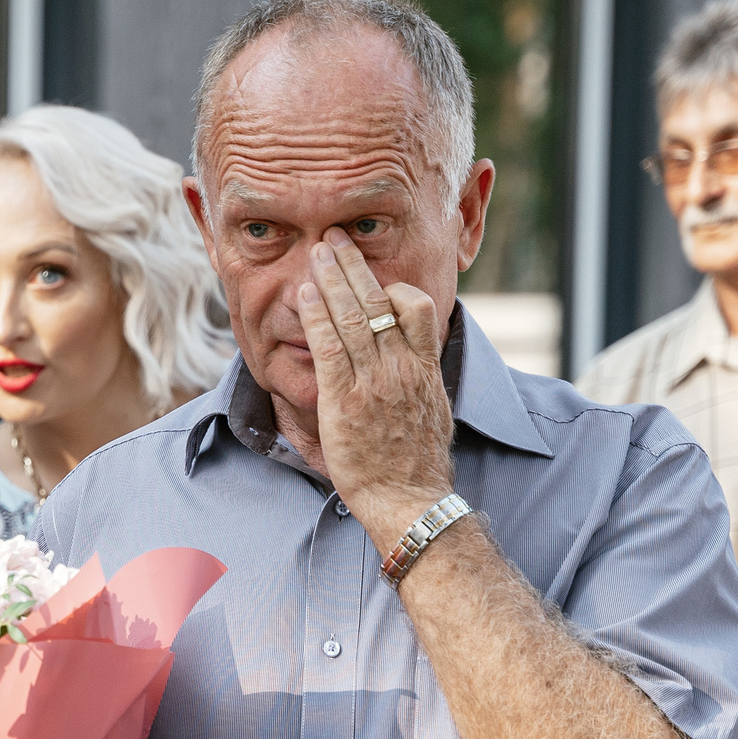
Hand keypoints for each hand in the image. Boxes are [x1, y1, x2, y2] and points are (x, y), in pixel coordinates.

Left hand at [292, 229, 452, 548]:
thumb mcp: (433, 411)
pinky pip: (329, 348)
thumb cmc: (417, 464)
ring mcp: (373, 383)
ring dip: (331, 279)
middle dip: (353, 265)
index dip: (391, 283)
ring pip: (353, 316)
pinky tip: (304, 296)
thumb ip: (421, 378)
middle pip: (378, 300)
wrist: (409, 500)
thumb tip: (415, 361)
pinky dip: (317, 317)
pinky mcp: (344, 401)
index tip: (373, 268)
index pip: (416, 308)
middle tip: (334, 238)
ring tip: (316, 253)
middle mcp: (401, 368)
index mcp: (424, 368)